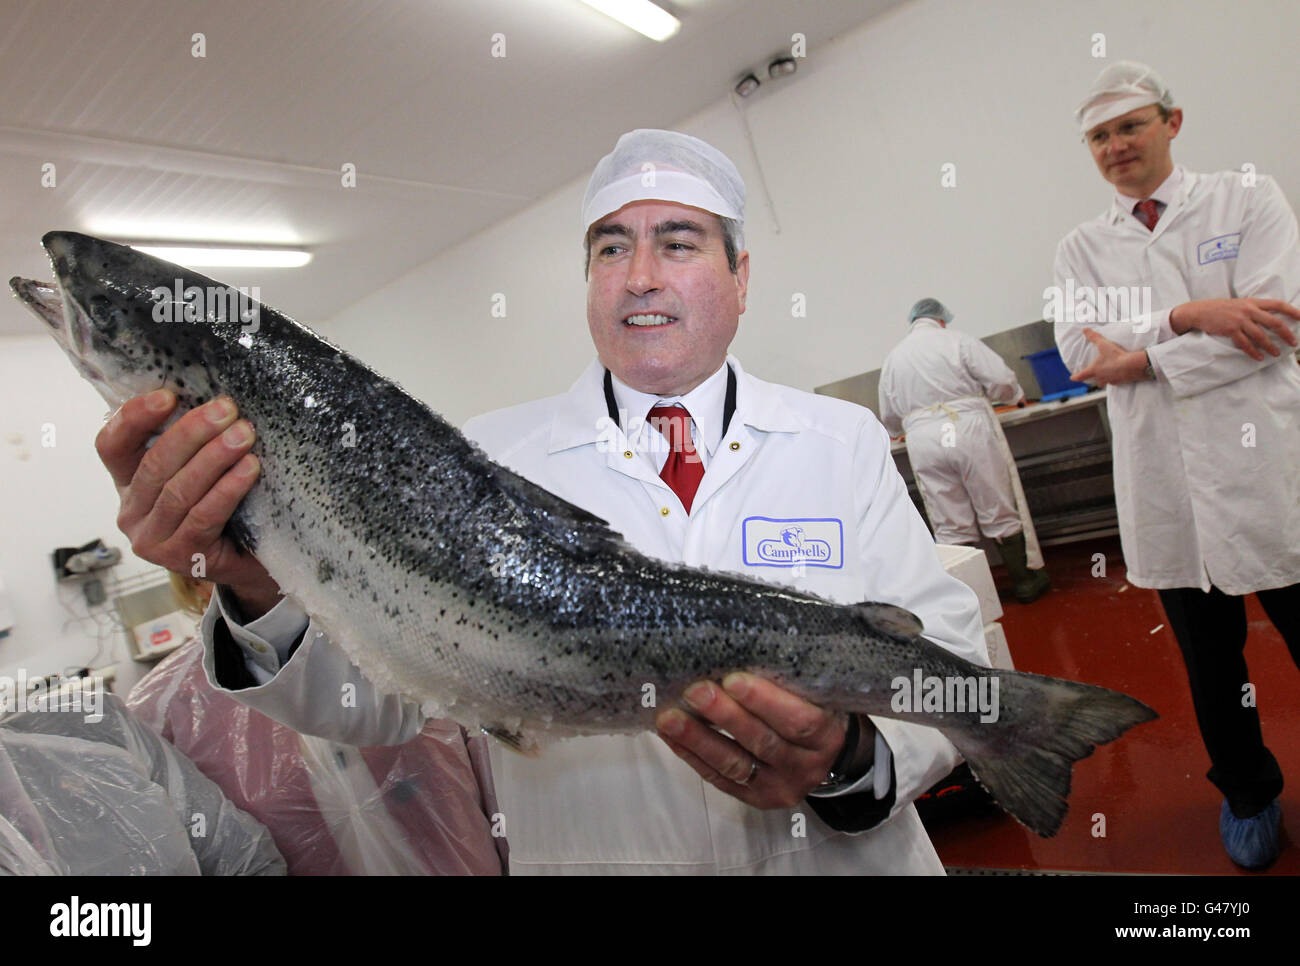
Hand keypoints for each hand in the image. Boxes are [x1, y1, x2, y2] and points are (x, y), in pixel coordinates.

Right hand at [95, 390, 281, 617]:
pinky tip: (249, 469)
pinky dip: (227, 490)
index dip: (134, 418)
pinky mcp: (181, 558)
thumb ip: (194, 443)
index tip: (168, 395)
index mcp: (127, 483)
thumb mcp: (202, 470)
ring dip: (214, 458)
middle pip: (153, 464)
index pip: (112, 445)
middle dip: (192, 432)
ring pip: (178, 491)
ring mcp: (152, 540)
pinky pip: (203, 517)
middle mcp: (131, 512)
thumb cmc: (226, 507)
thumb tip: (213, 399)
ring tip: (244, 434)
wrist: (251, 561)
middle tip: (227, 409)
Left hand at [655, 672, 865, 808]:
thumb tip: (742, 641)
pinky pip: (720, 778)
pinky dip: (693, 755)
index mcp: (827, 735)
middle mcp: (806, 766)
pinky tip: (672, 736)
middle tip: (694, 691)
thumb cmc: (815, 710)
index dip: (765, 701)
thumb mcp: (818, 693)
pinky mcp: (755, 798)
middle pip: (762, 742)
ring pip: (736, 764)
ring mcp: (780, 786)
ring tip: (670, 717)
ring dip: (699, 739)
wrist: (828, 757)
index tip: (733, 679)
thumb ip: (790, 676)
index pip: (799, 720)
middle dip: (725, 716)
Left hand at [1071, 329, 1150, 386]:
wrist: (1132, 366)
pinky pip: (1116, 382)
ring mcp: (1111, 381)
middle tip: (1093, 377)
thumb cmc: (1116, 356)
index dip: (1076, 377)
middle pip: (1095, 382)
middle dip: (1094, 380)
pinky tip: (1120, 374)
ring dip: (1105, 380)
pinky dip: (1116, 379)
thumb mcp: (1103, 345)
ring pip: (1106, 383)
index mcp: (1095, 370)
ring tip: (1108, 375)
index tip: (1072, 378)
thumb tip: (1085, 330)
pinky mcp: (1121, 382)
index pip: (1082, 376)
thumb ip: (1094, 337)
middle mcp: (1102, 377)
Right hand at [1169, 298, 1299, 359]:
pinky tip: (1258, 357)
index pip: (1278, 304)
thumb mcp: (1239, 304)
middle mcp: (1248, 310)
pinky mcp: (1230, 330)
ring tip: (1276, 354)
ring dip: (1270, 346)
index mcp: (1252, 302)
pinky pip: (1245, 344)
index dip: (1292, 311)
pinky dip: (1253, 352)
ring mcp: (1239, 320)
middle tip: (1293, 343)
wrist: (1199, 311)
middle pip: (1274, 322)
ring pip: (1260, 335)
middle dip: (1286, 334)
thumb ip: (1253, 309)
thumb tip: (1269, 317)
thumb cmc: (1219, 308)